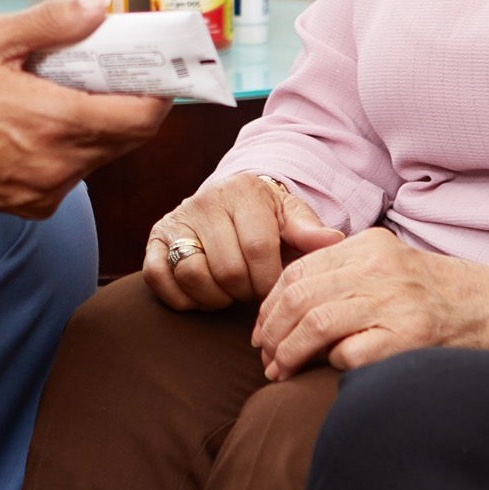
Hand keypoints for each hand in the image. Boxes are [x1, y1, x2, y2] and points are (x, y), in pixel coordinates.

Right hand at [0, 0, 167, 217]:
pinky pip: (68, 175)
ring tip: (71, 95)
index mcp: (58, 122)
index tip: (157, 72)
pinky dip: (67, 150)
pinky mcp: (29, 205)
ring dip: (97, 128)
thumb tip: (101, 3)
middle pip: (127, 139)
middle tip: (117, 74)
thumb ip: (53, 22)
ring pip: (98, 158)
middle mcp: (60, 165)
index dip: (159, 93)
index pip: (143, 117)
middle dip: (130, 106)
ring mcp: (45, 190)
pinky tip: (38, 126)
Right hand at [141, 172, 340, 311]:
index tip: (276, 289)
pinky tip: (204, 295)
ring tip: (231, 293)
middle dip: (245, 292)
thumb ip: (309, 230)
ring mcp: (176, 220)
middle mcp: (205, 201)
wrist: (229, 202)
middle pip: (227, 268)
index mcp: (243, 192)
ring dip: (215, 297)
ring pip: (192, 275)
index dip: (269, 281)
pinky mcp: (155, 240)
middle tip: (254, 292)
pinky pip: (159, 278)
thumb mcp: (291, 216)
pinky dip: (182, 298)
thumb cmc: (266, 217)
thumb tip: (332, 241)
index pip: (257, 249)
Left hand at [252, 227, 488, 376]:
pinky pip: (348, 354)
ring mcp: (396, 303)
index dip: (271, 304)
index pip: (298, 271)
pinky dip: (330, 365)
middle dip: (272, 331)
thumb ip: (347, 274)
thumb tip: (286, 306)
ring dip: (289, 353)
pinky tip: (327, 372)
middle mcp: (381, 269)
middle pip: (300, 298)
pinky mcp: (409, 338)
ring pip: (315, 325)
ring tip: (281, 371)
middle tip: (265, 356)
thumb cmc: (440, 295)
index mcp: (371, 246)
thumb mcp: (392, 265)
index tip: (262, 330)